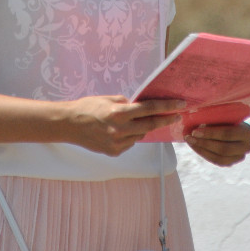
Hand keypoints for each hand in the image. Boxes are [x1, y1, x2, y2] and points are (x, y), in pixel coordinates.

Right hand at [65, 95, 184, 156]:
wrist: (69, 125)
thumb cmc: (87, 107)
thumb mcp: (108, 99)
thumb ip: (126, 103)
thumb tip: (141, 105)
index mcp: (119, 112)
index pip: (149, 109)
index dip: (167, 106)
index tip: (180, 104)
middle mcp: (120, 129)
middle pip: (150, 124)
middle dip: (165, 119)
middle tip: (177, 115)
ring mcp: (118, 143)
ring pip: (140, 134)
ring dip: (143, 127)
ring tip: (133, 121)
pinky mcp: (114, 152)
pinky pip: (130, 142)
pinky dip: (130, 135)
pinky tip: (120, 130)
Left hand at [185, 121, 249, 166]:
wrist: (229, 125)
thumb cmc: (224, 116)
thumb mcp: (223, 113)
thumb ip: (216, 115)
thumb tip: (197, 116)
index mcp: (248, 131)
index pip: (229, 134)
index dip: (211, 133)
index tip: (195, 130)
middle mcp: (247, 146)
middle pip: (224, 148)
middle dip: (205, 143)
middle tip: (190, 136)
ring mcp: (240, 157)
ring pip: (220, 157)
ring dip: (202, 149)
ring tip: (190, 141)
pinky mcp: (231, 162)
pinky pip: (217, 161)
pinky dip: (204, 154)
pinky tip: (195, 146)